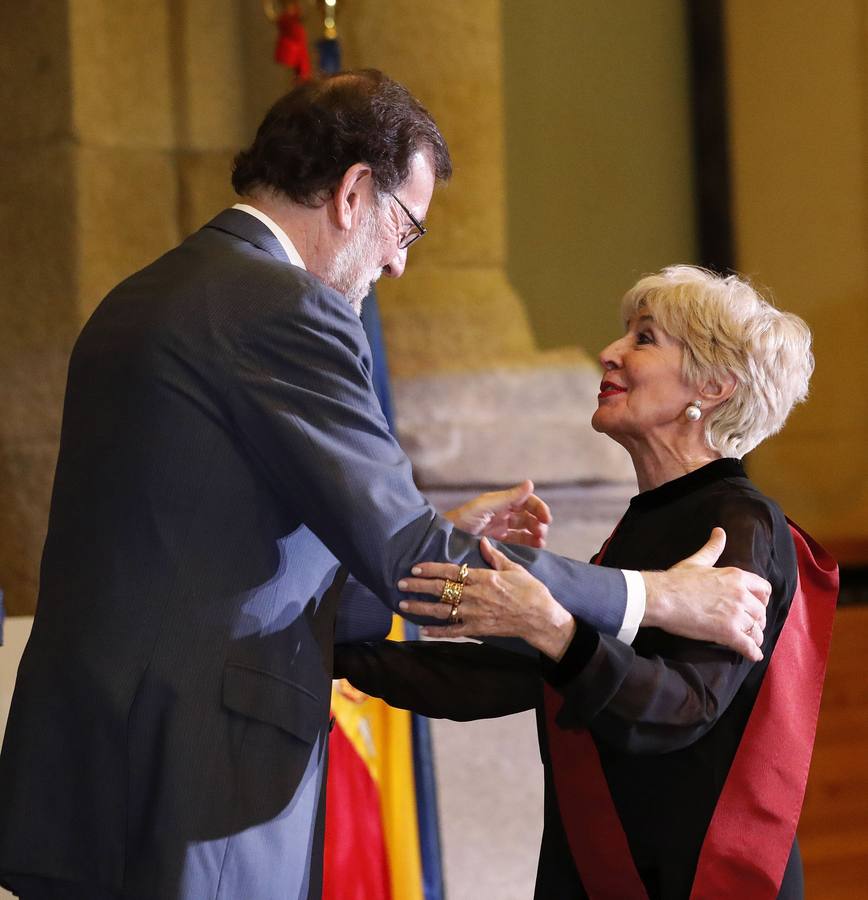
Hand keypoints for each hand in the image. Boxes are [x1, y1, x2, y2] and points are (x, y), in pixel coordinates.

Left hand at [397, 538, 575, 659]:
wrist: (540, 618)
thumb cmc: (530, 591)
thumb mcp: (514, 569)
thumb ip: (495, 556)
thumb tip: (483, 541)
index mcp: (483, 578)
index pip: (451, 571)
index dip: (431, 569)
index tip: (415, 567)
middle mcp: (475, 595)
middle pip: (441, 589)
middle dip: (418, 587)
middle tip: (400, 584)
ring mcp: (475, 613)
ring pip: (442, 611)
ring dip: (421, 608)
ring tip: (403, 605)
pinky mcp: (478, 629)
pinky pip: (454, 630)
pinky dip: (437, 631)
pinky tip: (423, 630)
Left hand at [444, 480, 551, 547]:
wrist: (446, 536)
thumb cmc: (463, 518)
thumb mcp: (487, 506)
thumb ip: (509, 497)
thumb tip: (531, 483)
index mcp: (501, 501)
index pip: (526, 501)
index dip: (539, 508)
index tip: (547, 519)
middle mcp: (502, 511)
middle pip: (528, 514)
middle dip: (538, 522)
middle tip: (542, 533)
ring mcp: (500, 525)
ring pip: (524, 527)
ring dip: (535, 532)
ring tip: (541, 542)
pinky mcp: (497, 538)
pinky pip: (516, 538)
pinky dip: (527, 541)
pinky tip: (535, 546)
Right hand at [641, 528, 770, 661]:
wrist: (661, 597)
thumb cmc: (676, 579)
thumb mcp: (698, 561)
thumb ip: (713, 548)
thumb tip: (719, 532)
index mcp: (736, 577)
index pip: (764, 589)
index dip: (761, 600)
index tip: (755, 605)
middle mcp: (741, 595)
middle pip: (761, 612)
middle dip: (757, 620)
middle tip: (751, 626)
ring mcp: (735, 614)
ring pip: (756, 630)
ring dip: (755, 637)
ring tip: (751, 642)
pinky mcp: (727, 632)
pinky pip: (748, 645)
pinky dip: (752, 652)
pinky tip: (752, 655)